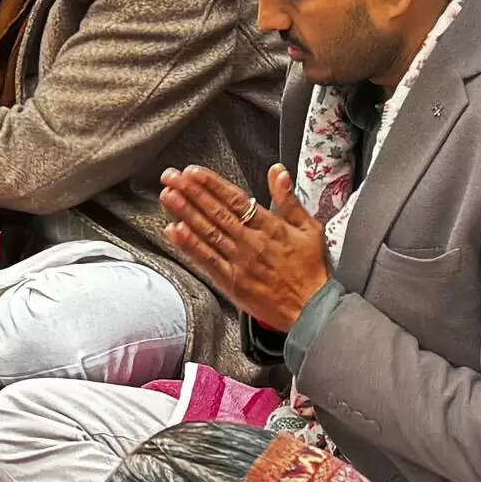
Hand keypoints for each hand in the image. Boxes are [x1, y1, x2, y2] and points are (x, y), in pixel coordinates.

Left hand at [162, 162, 331, 329]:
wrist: (311, 309)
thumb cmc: (311, 270)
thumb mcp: (309, 229)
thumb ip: (289, 200)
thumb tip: (278, 172)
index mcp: (270, 227)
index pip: (235, 200)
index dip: (212, 184)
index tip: (194, 172)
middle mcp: (251, 242)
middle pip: (216, 212)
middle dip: (191, 192)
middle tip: (171, 177)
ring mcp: (239, 262)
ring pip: (208, 232)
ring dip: (186, 213)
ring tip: (168, 196)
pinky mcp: (232, 282)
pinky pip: (207, 260)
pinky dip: (190, 245)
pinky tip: (175, 232)